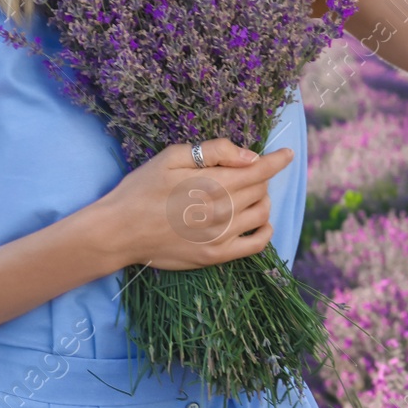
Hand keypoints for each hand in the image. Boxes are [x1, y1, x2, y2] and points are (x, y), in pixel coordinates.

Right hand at [87, 139, 293, 270]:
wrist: (119, 231)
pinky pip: (257, 245)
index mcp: (214, 183)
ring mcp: (222, 236)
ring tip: (246, 194)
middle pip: (261, 189)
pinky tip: (258, 222)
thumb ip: (215, 151)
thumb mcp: (172, 157)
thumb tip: (250, 156)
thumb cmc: (142, 189)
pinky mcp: (216, 256)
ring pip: (263, 214)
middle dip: (259, 177)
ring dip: (262, 200)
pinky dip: (265, 230)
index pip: (260, 170)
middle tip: (244, 173)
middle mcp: (223, 210)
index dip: (277, 160)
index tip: (288, 154)